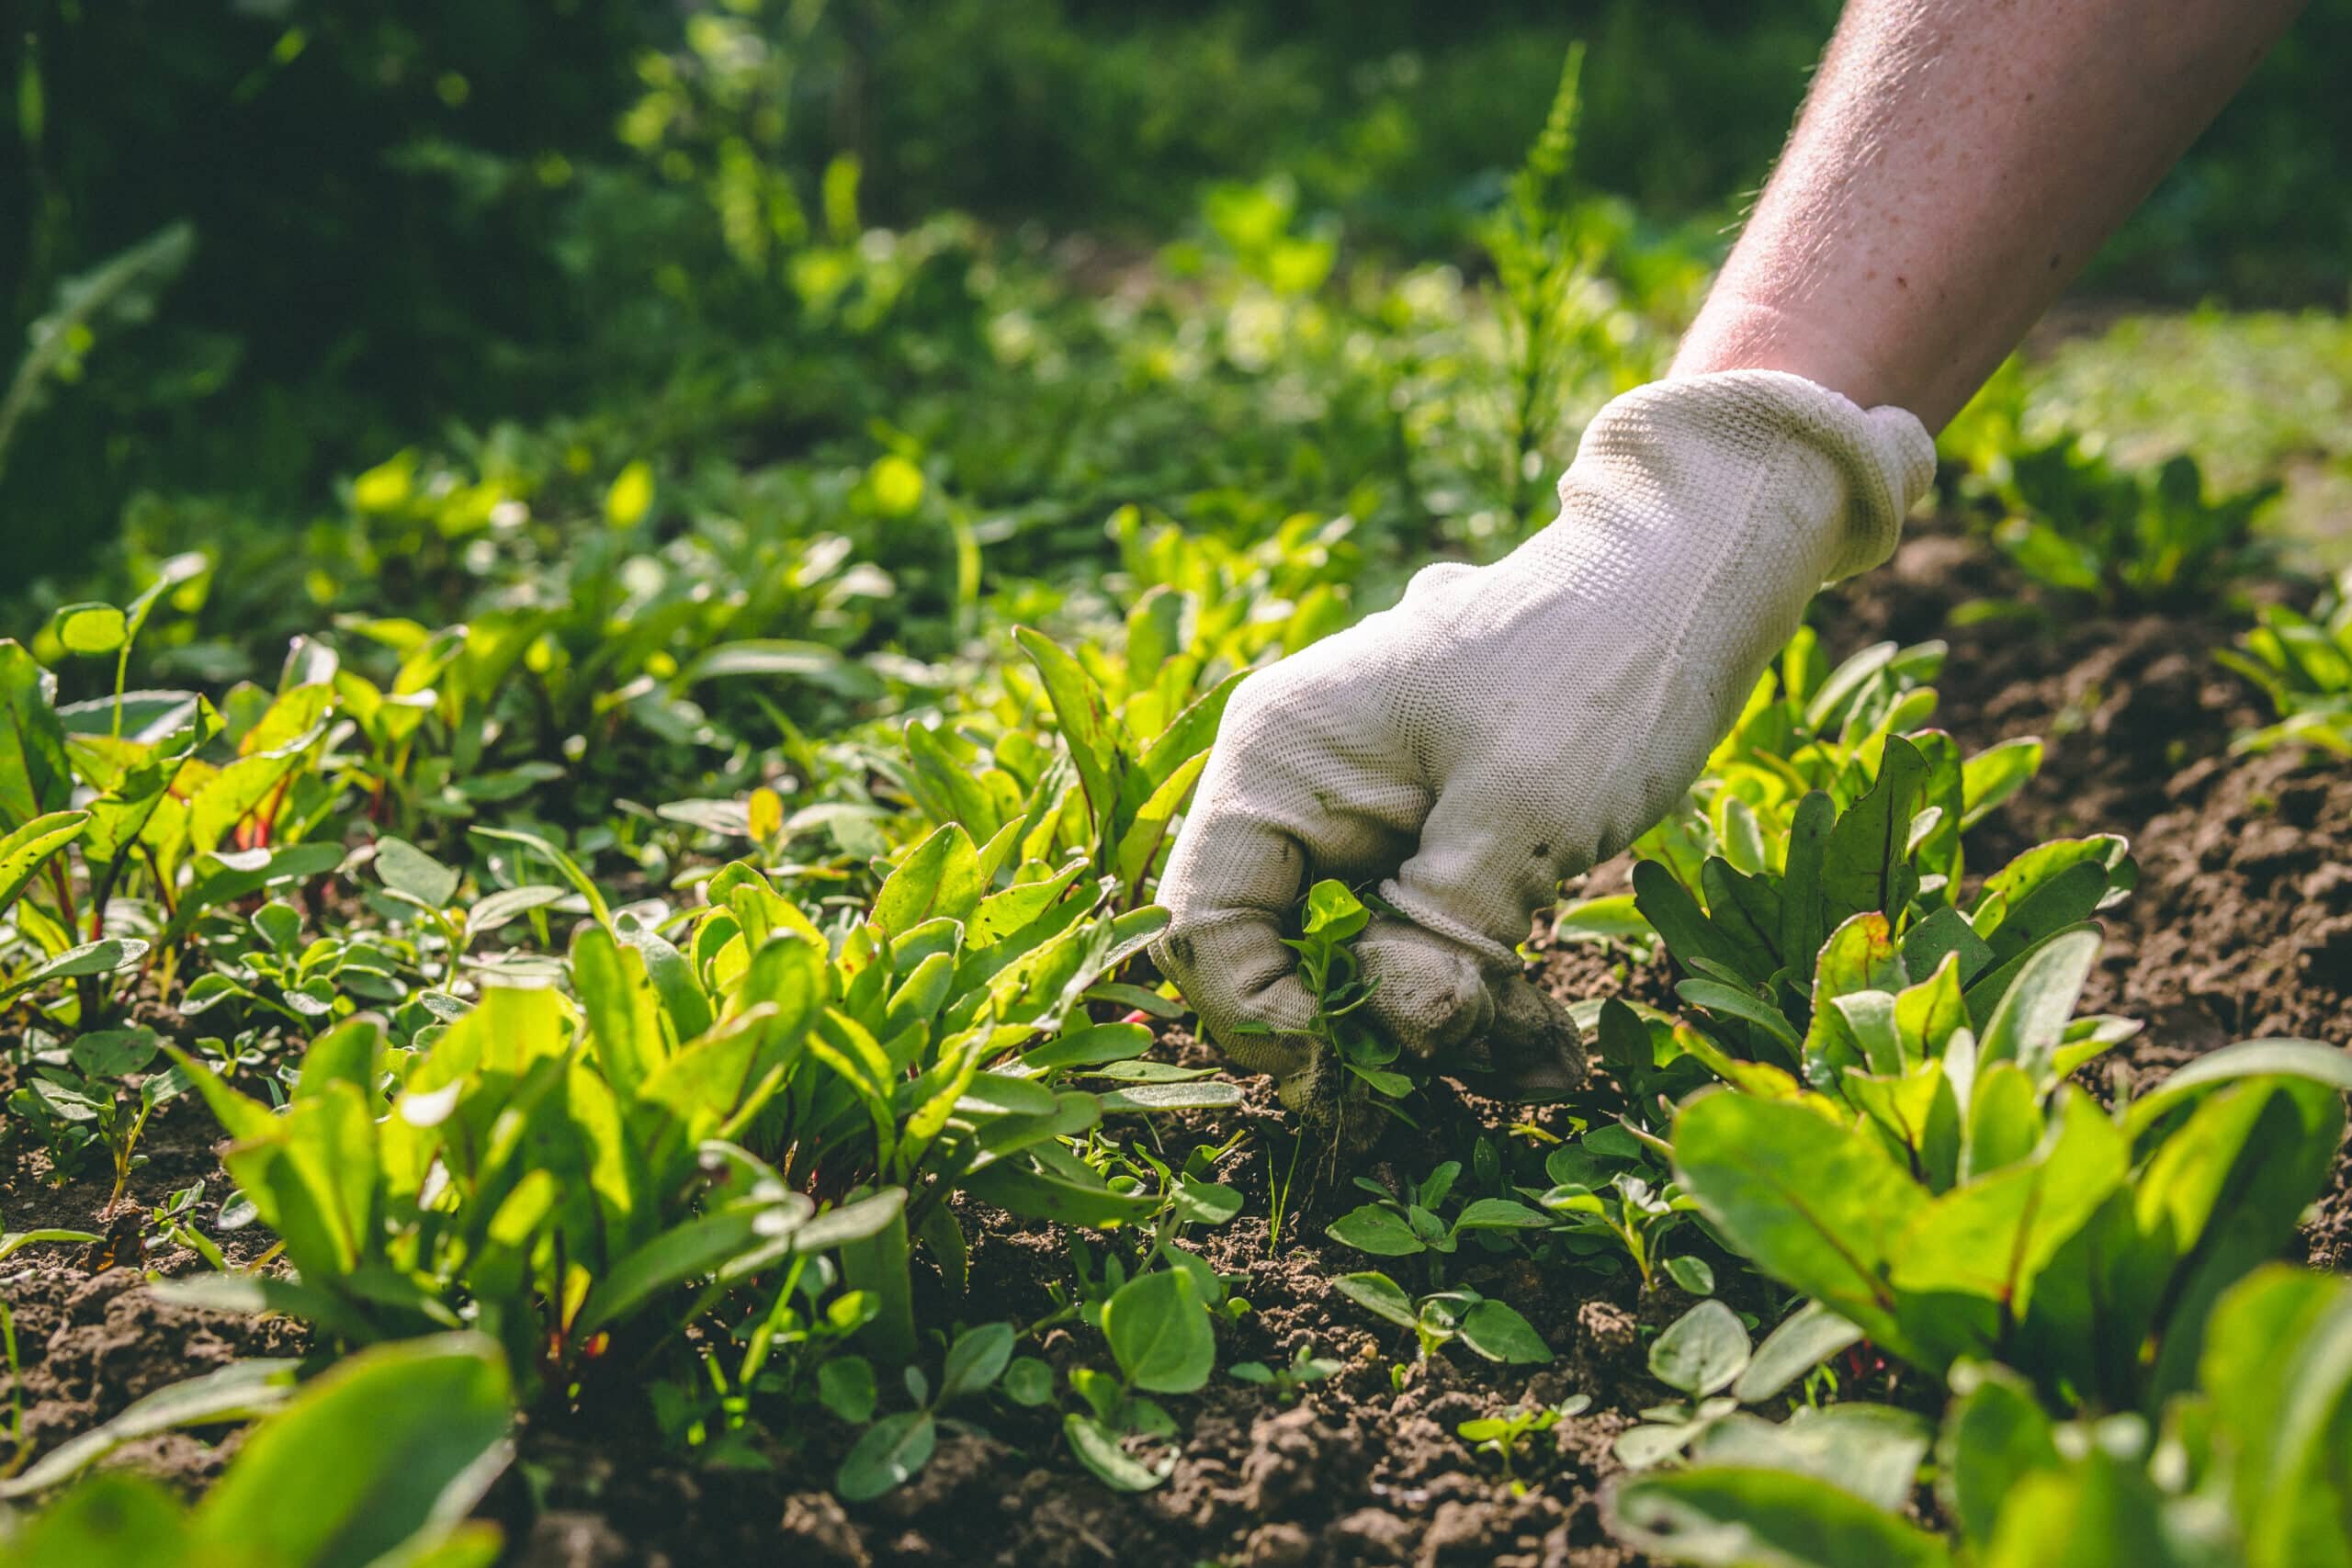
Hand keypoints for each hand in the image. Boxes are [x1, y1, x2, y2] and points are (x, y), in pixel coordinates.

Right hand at [1152, 371, 1933, 1129]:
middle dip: (1361, 1038)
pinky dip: (1478, 995)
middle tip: (1439, 1105)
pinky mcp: (1422, 833)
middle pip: (1276, 954)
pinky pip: (1419, 938)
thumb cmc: (1596, 672)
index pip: (1206, 925)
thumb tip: (1393, 1037)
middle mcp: (1296, 785)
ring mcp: (1359, 810)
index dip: (1258, 1022)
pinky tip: (1549, 1049)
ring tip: (1543, 1068)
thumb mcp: (1521, 820)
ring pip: (1359, 960)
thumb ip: (1439, 940)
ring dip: (1443, 1029)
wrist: (1686, 577)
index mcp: (1279, 760)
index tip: (1350, 1086)